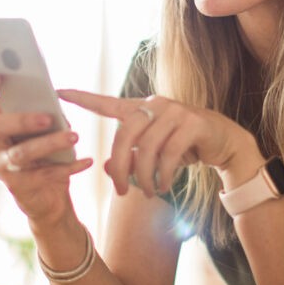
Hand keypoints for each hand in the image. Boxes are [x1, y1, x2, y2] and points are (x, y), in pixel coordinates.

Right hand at [0, 75, 93, 223]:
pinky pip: (44, 174)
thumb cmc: (45, 152)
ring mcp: (1, 166)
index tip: (0, 77)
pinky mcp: (17, 186)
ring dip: (49, 143)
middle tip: (48, 118)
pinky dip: (68, 167)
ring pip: (22, 152)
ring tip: (74, 136)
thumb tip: (54, 102)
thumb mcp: (44, 128)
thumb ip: (43, 112)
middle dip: (21, 119)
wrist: (46, 194)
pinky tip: (87, 161)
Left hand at [57, 89, 259, 197]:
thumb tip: (105, 168)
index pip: (107, 103)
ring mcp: (175, 111)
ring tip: (150, 192)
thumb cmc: (185, 147)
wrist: (225, 143)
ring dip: (146, 177)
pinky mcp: (193, 123)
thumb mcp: (154, 154)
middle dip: (119, 167)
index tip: (58, 92)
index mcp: (142, 109)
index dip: (83, 98)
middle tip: (120, 191)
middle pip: (125, 135)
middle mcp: (156, 104)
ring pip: (147, 149)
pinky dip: (164, 175)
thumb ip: (130, 158)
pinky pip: (170, 154)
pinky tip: (165, 186)